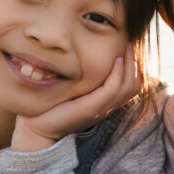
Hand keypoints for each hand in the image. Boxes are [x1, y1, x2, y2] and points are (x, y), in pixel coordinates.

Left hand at [11, 44, 139, 151]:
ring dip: (131, 64)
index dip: (135, 67)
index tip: (129, 48)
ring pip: (128, 87)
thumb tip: (84, 57)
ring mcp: (101, 109)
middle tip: (131, 43)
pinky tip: (115, 59)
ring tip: (127, 46)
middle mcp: (107, 108)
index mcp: (105, 104)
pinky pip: (112, 89)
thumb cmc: (51, 109)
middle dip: (136, 63)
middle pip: (135, 85)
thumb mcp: (72, 91)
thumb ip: (83, 80)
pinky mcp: (90, 109)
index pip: (132, 86)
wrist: (37, 130)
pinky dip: (118, 74)